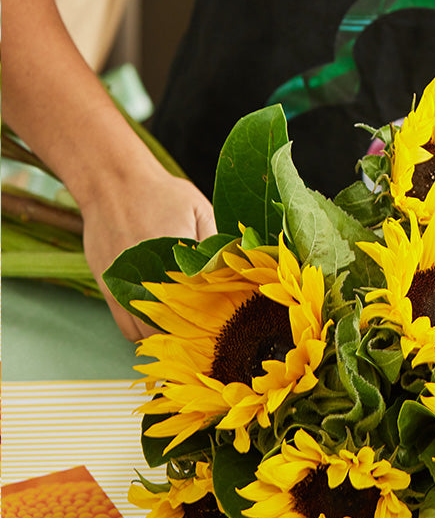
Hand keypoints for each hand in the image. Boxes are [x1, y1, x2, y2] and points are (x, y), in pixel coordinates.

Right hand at [80, 169, 216, 341]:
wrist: (112, 182)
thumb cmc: (162, 194)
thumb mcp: (201, 210)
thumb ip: (219, 243)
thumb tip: (243, 268)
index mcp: (176, 262)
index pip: (199, 308)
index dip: (214, 319)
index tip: (226, 320)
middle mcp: (147, 279)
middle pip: (173, 329)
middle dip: (191, 332)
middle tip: (208, 327)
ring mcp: (123, 287)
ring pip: (147, 335)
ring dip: (166, 334)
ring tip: (184, 324)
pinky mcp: (107, 289)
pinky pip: (126, 326)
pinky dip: (143, 328)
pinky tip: (160, 316)